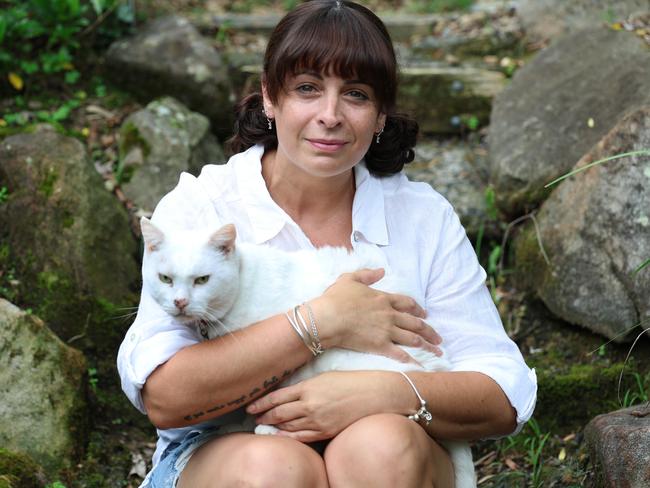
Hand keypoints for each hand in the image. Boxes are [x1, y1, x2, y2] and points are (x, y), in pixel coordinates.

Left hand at [246, 371, 402, 441]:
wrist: (375, 394)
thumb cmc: (353, 382)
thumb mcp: (326, 378)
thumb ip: (307, 386)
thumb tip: (292, 393)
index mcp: (308, 387)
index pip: (276, 397)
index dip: (261, 403)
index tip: (251, 406)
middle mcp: (309, 404)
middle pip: (279, 413)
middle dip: (263, 416)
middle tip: (253, 418)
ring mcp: (317, 420)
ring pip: (287, 426)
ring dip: (273, 427)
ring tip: (263, 427)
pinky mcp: (326, 431)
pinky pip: (302, 437)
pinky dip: (288, 437)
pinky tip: (281, 437)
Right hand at [309, 268, 441, 363]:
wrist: (328, 318)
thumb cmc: (336, 298)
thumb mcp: (350, 279)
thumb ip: (367, 274)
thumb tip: (381, 271)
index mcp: (383, 299)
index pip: (407, 304)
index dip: (418, 309)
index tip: (425, 315)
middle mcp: (389, 315)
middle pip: (416, 323)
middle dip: (429, 331)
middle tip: (438, 338)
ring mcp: (387, 331)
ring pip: (413, 339)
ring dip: (427, 346)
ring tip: (437, 352)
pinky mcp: (380, 346)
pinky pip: (401, 354)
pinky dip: (413, 360)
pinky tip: (421, 365)